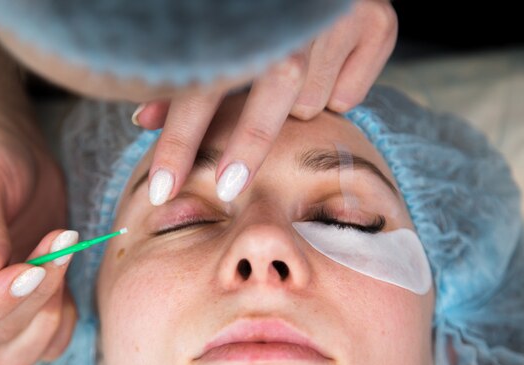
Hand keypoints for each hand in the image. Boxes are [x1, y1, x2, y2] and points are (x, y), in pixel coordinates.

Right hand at [0, 123, 73, 364]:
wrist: (16, 154)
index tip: (29, 269)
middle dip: (34, 296)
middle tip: (59, 242)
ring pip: (20, 349)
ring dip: (51, 312)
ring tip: (64, 254)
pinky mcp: (33, 301)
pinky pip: (50, 340)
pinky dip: (65, 320)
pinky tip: (70, 279)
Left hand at [133, 0, 396, 203]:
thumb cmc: (255, 19)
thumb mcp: (218, 37)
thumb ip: (183, 78)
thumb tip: (143, 121)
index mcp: (246, 11)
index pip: (206, 82)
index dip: (181, 140)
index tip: (165, 188)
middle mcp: (301, 10)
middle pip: (276, 90)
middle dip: (248, 144)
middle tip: (227, 187)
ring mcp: (343, 14)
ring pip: (310, 102)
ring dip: (295, 106)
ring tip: (291, 76)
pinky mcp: (380, 22)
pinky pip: (348, 96)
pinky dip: (334, 94)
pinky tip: (326, 68)